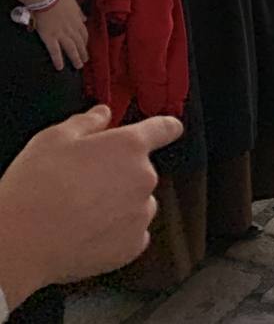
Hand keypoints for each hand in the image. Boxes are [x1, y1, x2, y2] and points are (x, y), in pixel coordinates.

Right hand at [0, 106, 182, 303]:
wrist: (20, 243)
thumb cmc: (34, 190)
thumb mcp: (53, 139)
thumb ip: (86, 123)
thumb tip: (101, 115)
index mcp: (128, 147)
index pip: (163, 129)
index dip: (165, 128)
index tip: (168, 130)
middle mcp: (143, 178)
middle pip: (141, 171)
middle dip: (118, 174)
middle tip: (83, 183)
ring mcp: (141, 213)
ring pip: (137, 202)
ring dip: (119, 204)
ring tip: (80, 211)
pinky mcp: (133, 244)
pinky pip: (133, 233)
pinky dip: (116, 233)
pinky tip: (87, 231)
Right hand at [32, 0, 87, 71]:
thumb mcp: (74, 4)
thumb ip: (79, 13)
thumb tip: (84, 18)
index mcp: (77, 21)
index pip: (84, 34)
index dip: (85, 41)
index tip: (85, 46)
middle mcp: (71, 29)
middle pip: (79, 43)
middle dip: (83, 52)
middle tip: (85, 60)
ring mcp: (61, 34)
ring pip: (71, 49)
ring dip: (75, 58)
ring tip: (78, 66)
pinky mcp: (50, 37)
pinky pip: (55, 51)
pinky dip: (58, 60)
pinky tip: (60, 67)